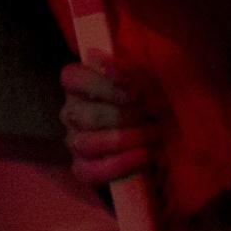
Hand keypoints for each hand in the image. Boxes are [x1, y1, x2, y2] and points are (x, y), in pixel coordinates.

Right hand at [58, 50, 167, 187]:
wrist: (158, 136)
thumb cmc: (148, 101)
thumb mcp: (143, 79)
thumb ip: (127, 68)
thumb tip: (103, 58)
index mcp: (78, 84)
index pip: (73, 78)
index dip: (103, 84)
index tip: (135, 91)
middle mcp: (71, 112)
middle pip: (85, 115)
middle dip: (123, 117)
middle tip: (153, 117)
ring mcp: (74, 141)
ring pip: (86, 143)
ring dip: (125, 140)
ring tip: (154, 135)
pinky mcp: (82, 168)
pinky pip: (90, 171)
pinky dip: (120, 164)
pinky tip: (144, 155)